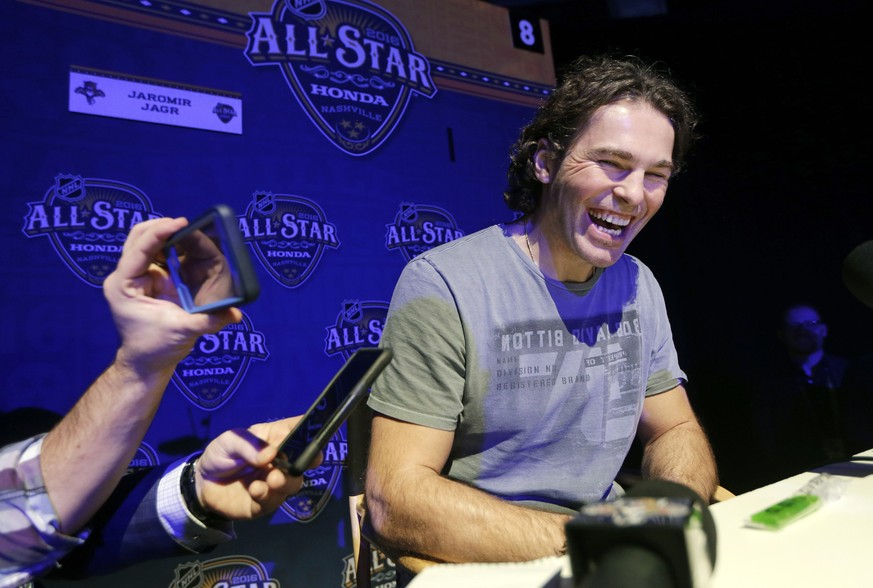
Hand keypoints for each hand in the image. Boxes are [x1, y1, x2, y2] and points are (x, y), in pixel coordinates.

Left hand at [102, 217, 241, 374]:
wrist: (146, 362)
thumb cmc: (155, 348)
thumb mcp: (183, 332)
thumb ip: (209, 321)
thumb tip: (237, 313)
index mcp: (124, 286)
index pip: (139, 249)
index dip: (160, 232)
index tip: (182, 222)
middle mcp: (124, 277)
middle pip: (137, 237)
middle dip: (161, 226)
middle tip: (187, 223)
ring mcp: (134, 276)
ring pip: (144, 241)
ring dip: (166, 233)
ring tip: (189, 231)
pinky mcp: (146, 279)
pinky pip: (156, 252)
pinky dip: (171, 245)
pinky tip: (188, 245)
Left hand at [194, 416, 323, 519]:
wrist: (202, 483)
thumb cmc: (221, 454)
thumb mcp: (230, 440)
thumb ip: (249, 445)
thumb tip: (271, 453)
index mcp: (276, 438)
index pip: (300, 431)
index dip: (310, 431)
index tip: (313, 435)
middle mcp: (281, 461)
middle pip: (305, 460)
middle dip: (307, 461)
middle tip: (299, 462)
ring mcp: (275, 483)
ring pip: (293, 484)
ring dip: (286, 482)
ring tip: (272, 479)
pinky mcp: (264, 503)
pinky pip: (273, 502)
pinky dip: (267, 496)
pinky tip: (255, 490)